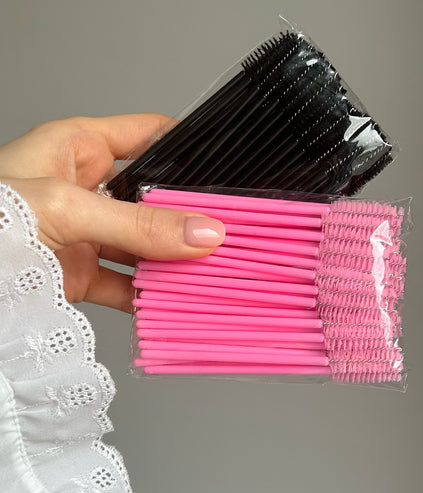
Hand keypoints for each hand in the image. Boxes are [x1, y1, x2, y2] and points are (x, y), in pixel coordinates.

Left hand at [0, 115, 224, 311]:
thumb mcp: (67, 208)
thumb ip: (137, 226)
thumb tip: (204, 234)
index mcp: (80, 147)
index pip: (149, 135)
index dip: (188, 147)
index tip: (224, 167)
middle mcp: (88, 188)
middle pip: (153, 197)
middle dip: (187, 213)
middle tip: (226, 225)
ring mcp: (87, 232)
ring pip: (143, 243)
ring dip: (172, 258)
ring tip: (211, 266)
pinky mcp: (81, 273)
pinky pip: (126, 282)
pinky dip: (148, 294)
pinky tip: (173, 298)